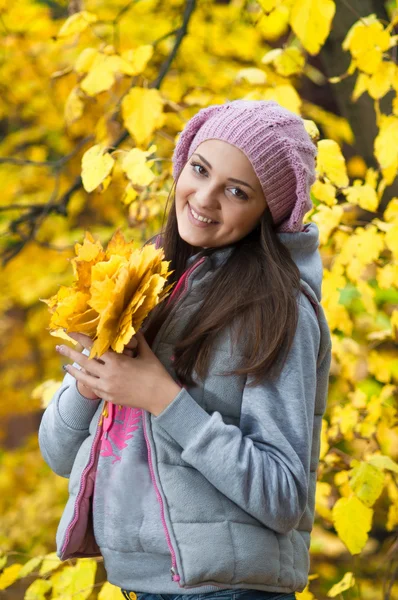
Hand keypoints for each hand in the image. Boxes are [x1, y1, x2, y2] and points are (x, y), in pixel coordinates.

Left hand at [56, 332, 180, 414]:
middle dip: (70, 354)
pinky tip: (83, 378)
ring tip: (65, 366)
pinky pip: (94, 388)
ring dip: (74, 371)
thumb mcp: (146, 353)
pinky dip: (87, 382)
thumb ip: (137, 340)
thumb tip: (133, 327)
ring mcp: (107, 389)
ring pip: (84, 378)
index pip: (94, 347)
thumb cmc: (156, 373)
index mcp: (117, 362)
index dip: (81, 338)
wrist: (160, 397)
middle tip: (58, 347)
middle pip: (84, 362)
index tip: (71, 332)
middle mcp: (108, 375)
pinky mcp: (109, 398)